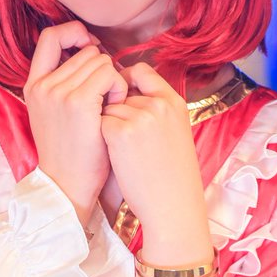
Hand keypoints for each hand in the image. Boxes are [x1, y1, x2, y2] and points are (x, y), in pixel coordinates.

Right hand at [24, 22, 126, 221]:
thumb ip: (63, 83)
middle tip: (105, 98)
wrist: (67, 185)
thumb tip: (91, 51)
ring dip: (113, 80)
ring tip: (108, 107)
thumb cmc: (70, 153)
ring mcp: (58, 92)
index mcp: (33, 85)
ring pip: (101, 60)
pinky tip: (114, 109)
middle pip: (86, 51)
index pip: (50, 37)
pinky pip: (109, 74)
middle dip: (103, 69)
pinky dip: (118, 88)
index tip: (90, 46)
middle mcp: (43, 85)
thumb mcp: (53, 113)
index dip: (73, 33)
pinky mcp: (78, 102)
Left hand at [100, 63, 210, 263]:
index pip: (142, 71)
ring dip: (108, 124)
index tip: (120, 96)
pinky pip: (100, 122)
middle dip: (117, 109)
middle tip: (127, 138)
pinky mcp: (120, 132)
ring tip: (125, 151)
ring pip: (108, 107)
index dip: (125, 81)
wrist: (172, 205)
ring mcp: (140, 116)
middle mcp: (158, 104)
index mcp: (174, 102)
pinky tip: (116, 155)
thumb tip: (128, 92)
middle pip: (121, 91)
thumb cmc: (172, 176)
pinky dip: (101, 137)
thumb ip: (158, 109)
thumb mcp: (177, 132)